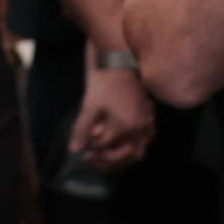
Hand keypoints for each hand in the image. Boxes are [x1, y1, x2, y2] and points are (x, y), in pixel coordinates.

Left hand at [69, 58, 155, 172]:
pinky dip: (135, 148)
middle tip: (91, 158)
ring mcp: (147, 123)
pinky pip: (146, 140)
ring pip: (138, 151)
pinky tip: (124, 147)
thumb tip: (74, 151)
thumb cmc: (103, 84)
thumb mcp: (89, 107)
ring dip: (122, 158)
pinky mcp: (149, 118)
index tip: (82, 144)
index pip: (105, 146)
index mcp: (124, 127)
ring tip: (107, 157)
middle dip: (107, 160)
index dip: (92, 147)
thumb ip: (82, 130)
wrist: (119, 63)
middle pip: (125, 155)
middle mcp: (139, 128)